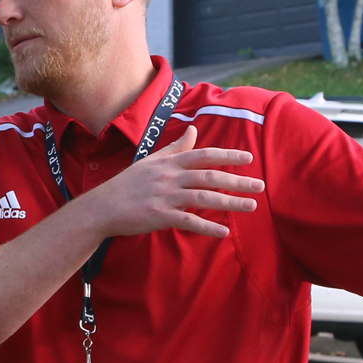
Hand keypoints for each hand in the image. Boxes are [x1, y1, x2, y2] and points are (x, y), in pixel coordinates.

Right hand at [77, 127, 264, 240]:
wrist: (101, 207)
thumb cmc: (127, 184)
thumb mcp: (151, 161)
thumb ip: (176, 147)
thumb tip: (194, 130)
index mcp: (169, 163)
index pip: (203, 155)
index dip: (227, 156)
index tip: (248, 159)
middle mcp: (169, 177)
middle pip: (209, 176)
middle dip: (237, 181)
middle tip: (260, 185)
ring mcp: (165, 197)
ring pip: (203, 197)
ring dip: (230, 202)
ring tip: (251, 206)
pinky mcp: (159, 216)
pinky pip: (188, 221)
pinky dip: (207, 227)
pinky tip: (224, 232)